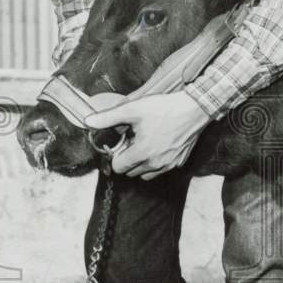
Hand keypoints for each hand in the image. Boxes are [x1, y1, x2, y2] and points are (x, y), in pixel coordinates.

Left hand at [85, 91, 210, 179]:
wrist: (195, 108)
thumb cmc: (165, 108)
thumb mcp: (133, 109)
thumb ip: (108, 118)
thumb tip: (88, 121)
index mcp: (142, 153)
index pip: (118, 168)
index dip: (116, 155)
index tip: (122, 142)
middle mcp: (155, 164)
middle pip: (130, 172)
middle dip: (128, 159)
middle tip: (133, 140)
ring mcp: (168, 165)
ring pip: (145, 174)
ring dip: (141, 163)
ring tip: (145, 143)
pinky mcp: (178, 163)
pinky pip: (161, 169)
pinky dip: (155, 162)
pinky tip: (158, 145)